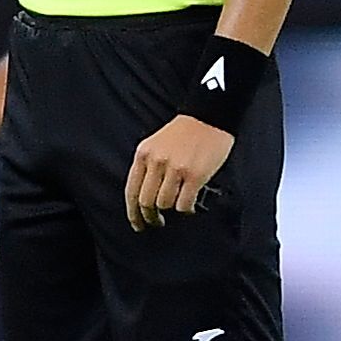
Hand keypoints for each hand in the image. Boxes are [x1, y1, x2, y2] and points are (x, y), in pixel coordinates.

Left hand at [124, 114, 232, 230]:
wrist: (209, 116)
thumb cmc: (184, 132)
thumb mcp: (156, 144)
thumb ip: (148, 166)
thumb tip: (144, 198)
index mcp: (144, 153)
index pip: (131, 191)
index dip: (133, 213)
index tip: (138, 224)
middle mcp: (157, 161)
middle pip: (146, 202)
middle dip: (151, 217)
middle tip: (158, 222)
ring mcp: (176, 169)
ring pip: (164, 204)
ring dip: (171, 210)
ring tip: (178, 207)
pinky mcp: (195, 175)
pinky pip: (184, 204)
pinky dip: (186, 210)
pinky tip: (190, 207)